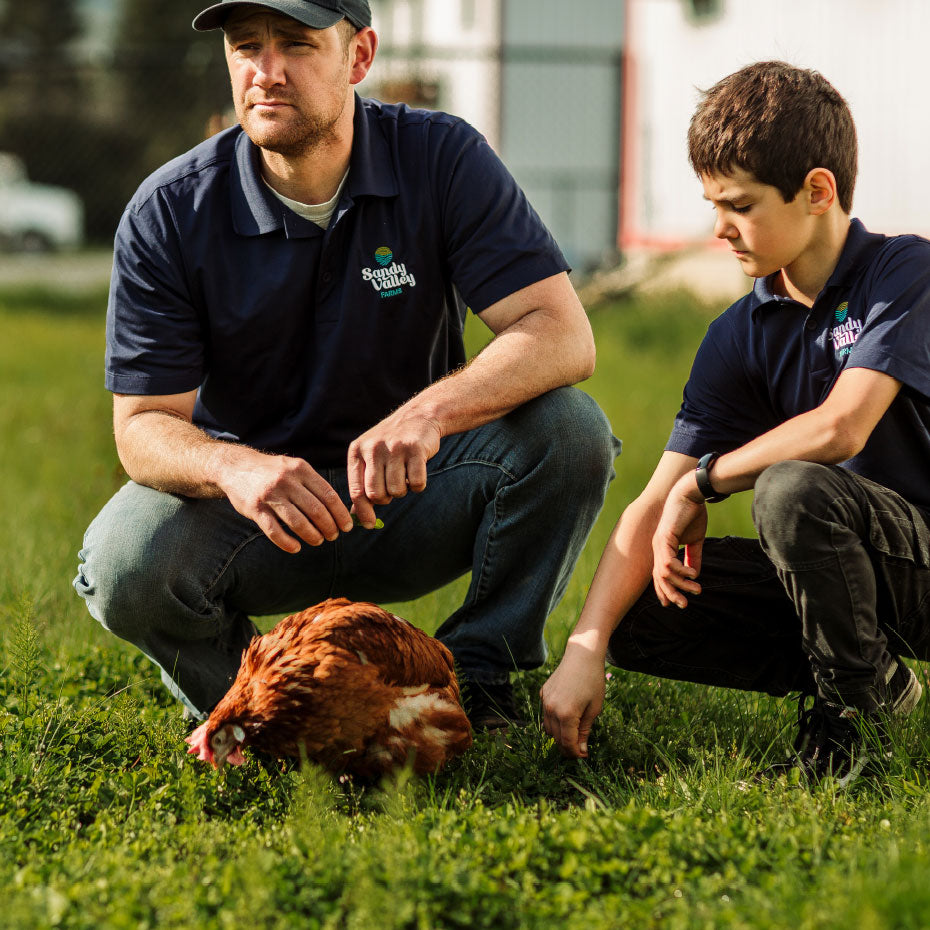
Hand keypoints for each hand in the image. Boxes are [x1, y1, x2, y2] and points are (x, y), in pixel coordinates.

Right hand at [220, 450, 352, 553]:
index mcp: (301, 469)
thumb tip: (338, 509)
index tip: (347, 526)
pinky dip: (287, 543)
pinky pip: (275, 531)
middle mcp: (287, 480)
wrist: (235, 467)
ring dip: (312, 536)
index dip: (340, 514)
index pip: (328, 495)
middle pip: (316, 510)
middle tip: (333, 536)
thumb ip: (313, 484)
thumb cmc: (272, 472)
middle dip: (329, 527)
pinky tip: (296, 547)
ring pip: (298, 522)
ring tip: (318, 540)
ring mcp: (270, 495)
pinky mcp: (255, 509)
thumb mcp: (294, 468)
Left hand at [347, 408, 441, 526]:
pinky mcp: (415, 449)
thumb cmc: (392, 444)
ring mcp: (395, 448)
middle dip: (386, 499)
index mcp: (357, 451)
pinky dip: (418, 484)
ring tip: (404, 475)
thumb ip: (362, 483)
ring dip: (403, 490)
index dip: (362, 511)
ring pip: (397, 491)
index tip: (369, 524)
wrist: (418, 416)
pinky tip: (417, 471)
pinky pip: (417, 483)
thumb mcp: (370, 457)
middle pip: (376, 494)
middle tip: (392, 489)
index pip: (356, 490)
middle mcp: (373, 448)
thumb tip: (354, 515)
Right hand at [540, 644, 605, 757]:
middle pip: (556, 738)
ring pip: (548, 728)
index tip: (584, 756)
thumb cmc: (593, 681)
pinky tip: (566, 715)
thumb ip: (585, 731)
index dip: (575, 754)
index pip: (567, 743)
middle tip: (580, 748)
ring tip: (573, 733)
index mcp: (566, 714)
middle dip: (567, 747)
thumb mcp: (594, 708)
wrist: (582, 655)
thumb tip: (581, 751)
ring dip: (559, 735)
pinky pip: (546, 714)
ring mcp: (545, 701)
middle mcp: (551, 709)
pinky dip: (554, 720)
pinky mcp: (543, 693)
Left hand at [651, 473, 707, 608]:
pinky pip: (669, 562)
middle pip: (658, 579)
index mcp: (662, 549)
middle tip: (684, 605)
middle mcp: (657, 548)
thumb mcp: (695, 540)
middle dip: (671, 594)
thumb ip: (694, 556)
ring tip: (697, 589)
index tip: (676, 603)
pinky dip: (681, 571)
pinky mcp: (665, 538)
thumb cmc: (692, 514)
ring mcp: (659, 544)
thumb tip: (695, 574)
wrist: (691, 494)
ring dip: (681, 584)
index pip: (659, 576)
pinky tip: (693, 574)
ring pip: (664, 573)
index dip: (665, 590)